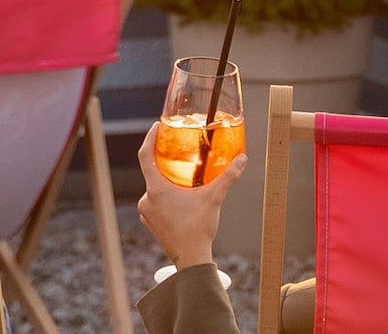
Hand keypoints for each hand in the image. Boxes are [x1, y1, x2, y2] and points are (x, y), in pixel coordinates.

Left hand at [136, 122, 246, 269]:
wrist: (191, 259)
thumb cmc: (199, 229)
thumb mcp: (214, 198)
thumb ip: (227, 177)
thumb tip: (242, 159)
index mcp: (156, 189)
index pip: (145, 156)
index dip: (149, 139)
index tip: (156, 127)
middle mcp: (146, 199)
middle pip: (151, 172)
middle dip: (164, 162)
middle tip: (177, 151)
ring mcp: (146, 212)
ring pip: (154, 188)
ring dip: (165, 181)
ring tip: (181, 176)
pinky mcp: (150, 222)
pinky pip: (154, 202)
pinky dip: (164, 196)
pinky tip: (179, 197)